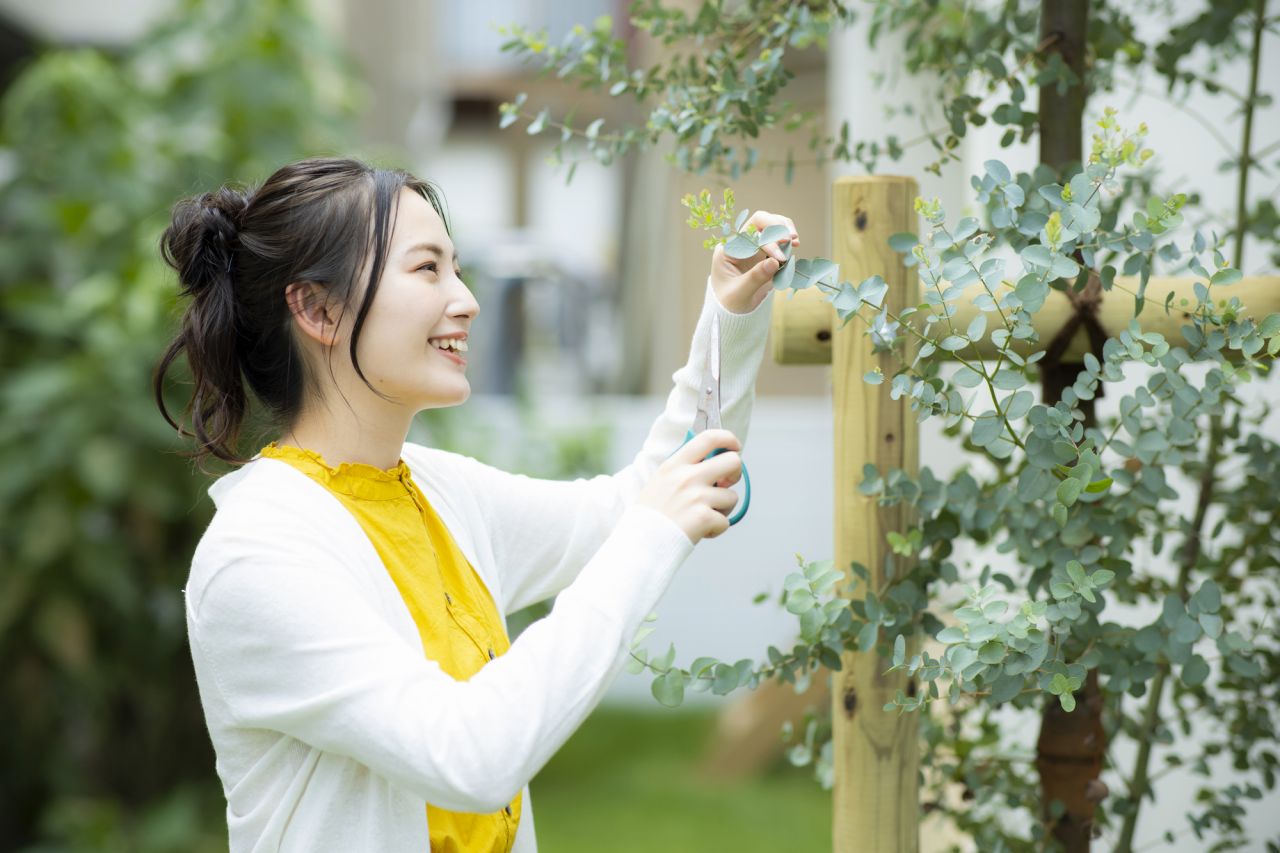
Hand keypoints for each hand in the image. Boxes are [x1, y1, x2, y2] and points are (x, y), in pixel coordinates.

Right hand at [636, 429, 743, 543]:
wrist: (641, 542)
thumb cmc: (652, 514)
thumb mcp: (661, 481)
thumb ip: (684, 469)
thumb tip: (714, 461)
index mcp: (675, 464)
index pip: (708, 438)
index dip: (728, 438)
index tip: (734, 447)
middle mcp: (687, 477)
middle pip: (732, 461)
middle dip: (735, 474)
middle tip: (725, 485)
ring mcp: (696, 496)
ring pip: (732, 497)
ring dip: (723, 509)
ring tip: (702, 516)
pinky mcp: (703, 517)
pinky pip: (725, 521)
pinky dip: (716, 529)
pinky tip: (700, 531)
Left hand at [709, 210, 799, 313]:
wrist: (733, 312)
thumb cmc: (730, 303)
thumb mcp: (739, 294)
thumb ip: (755, 278)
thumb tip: (774, 261)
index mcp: (728, 250)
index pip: (749, 235)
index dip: (768, 243)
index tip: (781, 258)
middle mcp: (741, 243)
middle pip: (760, 220)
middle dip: (777, 226)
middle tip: (793, 238)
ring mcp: (754, 246)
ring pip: (770, 225)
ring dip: (784, 229)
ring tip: (796, 241)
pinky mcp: (765, 253)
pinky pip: (778, 239)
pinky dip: (788, 239)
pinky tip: (795, 246)